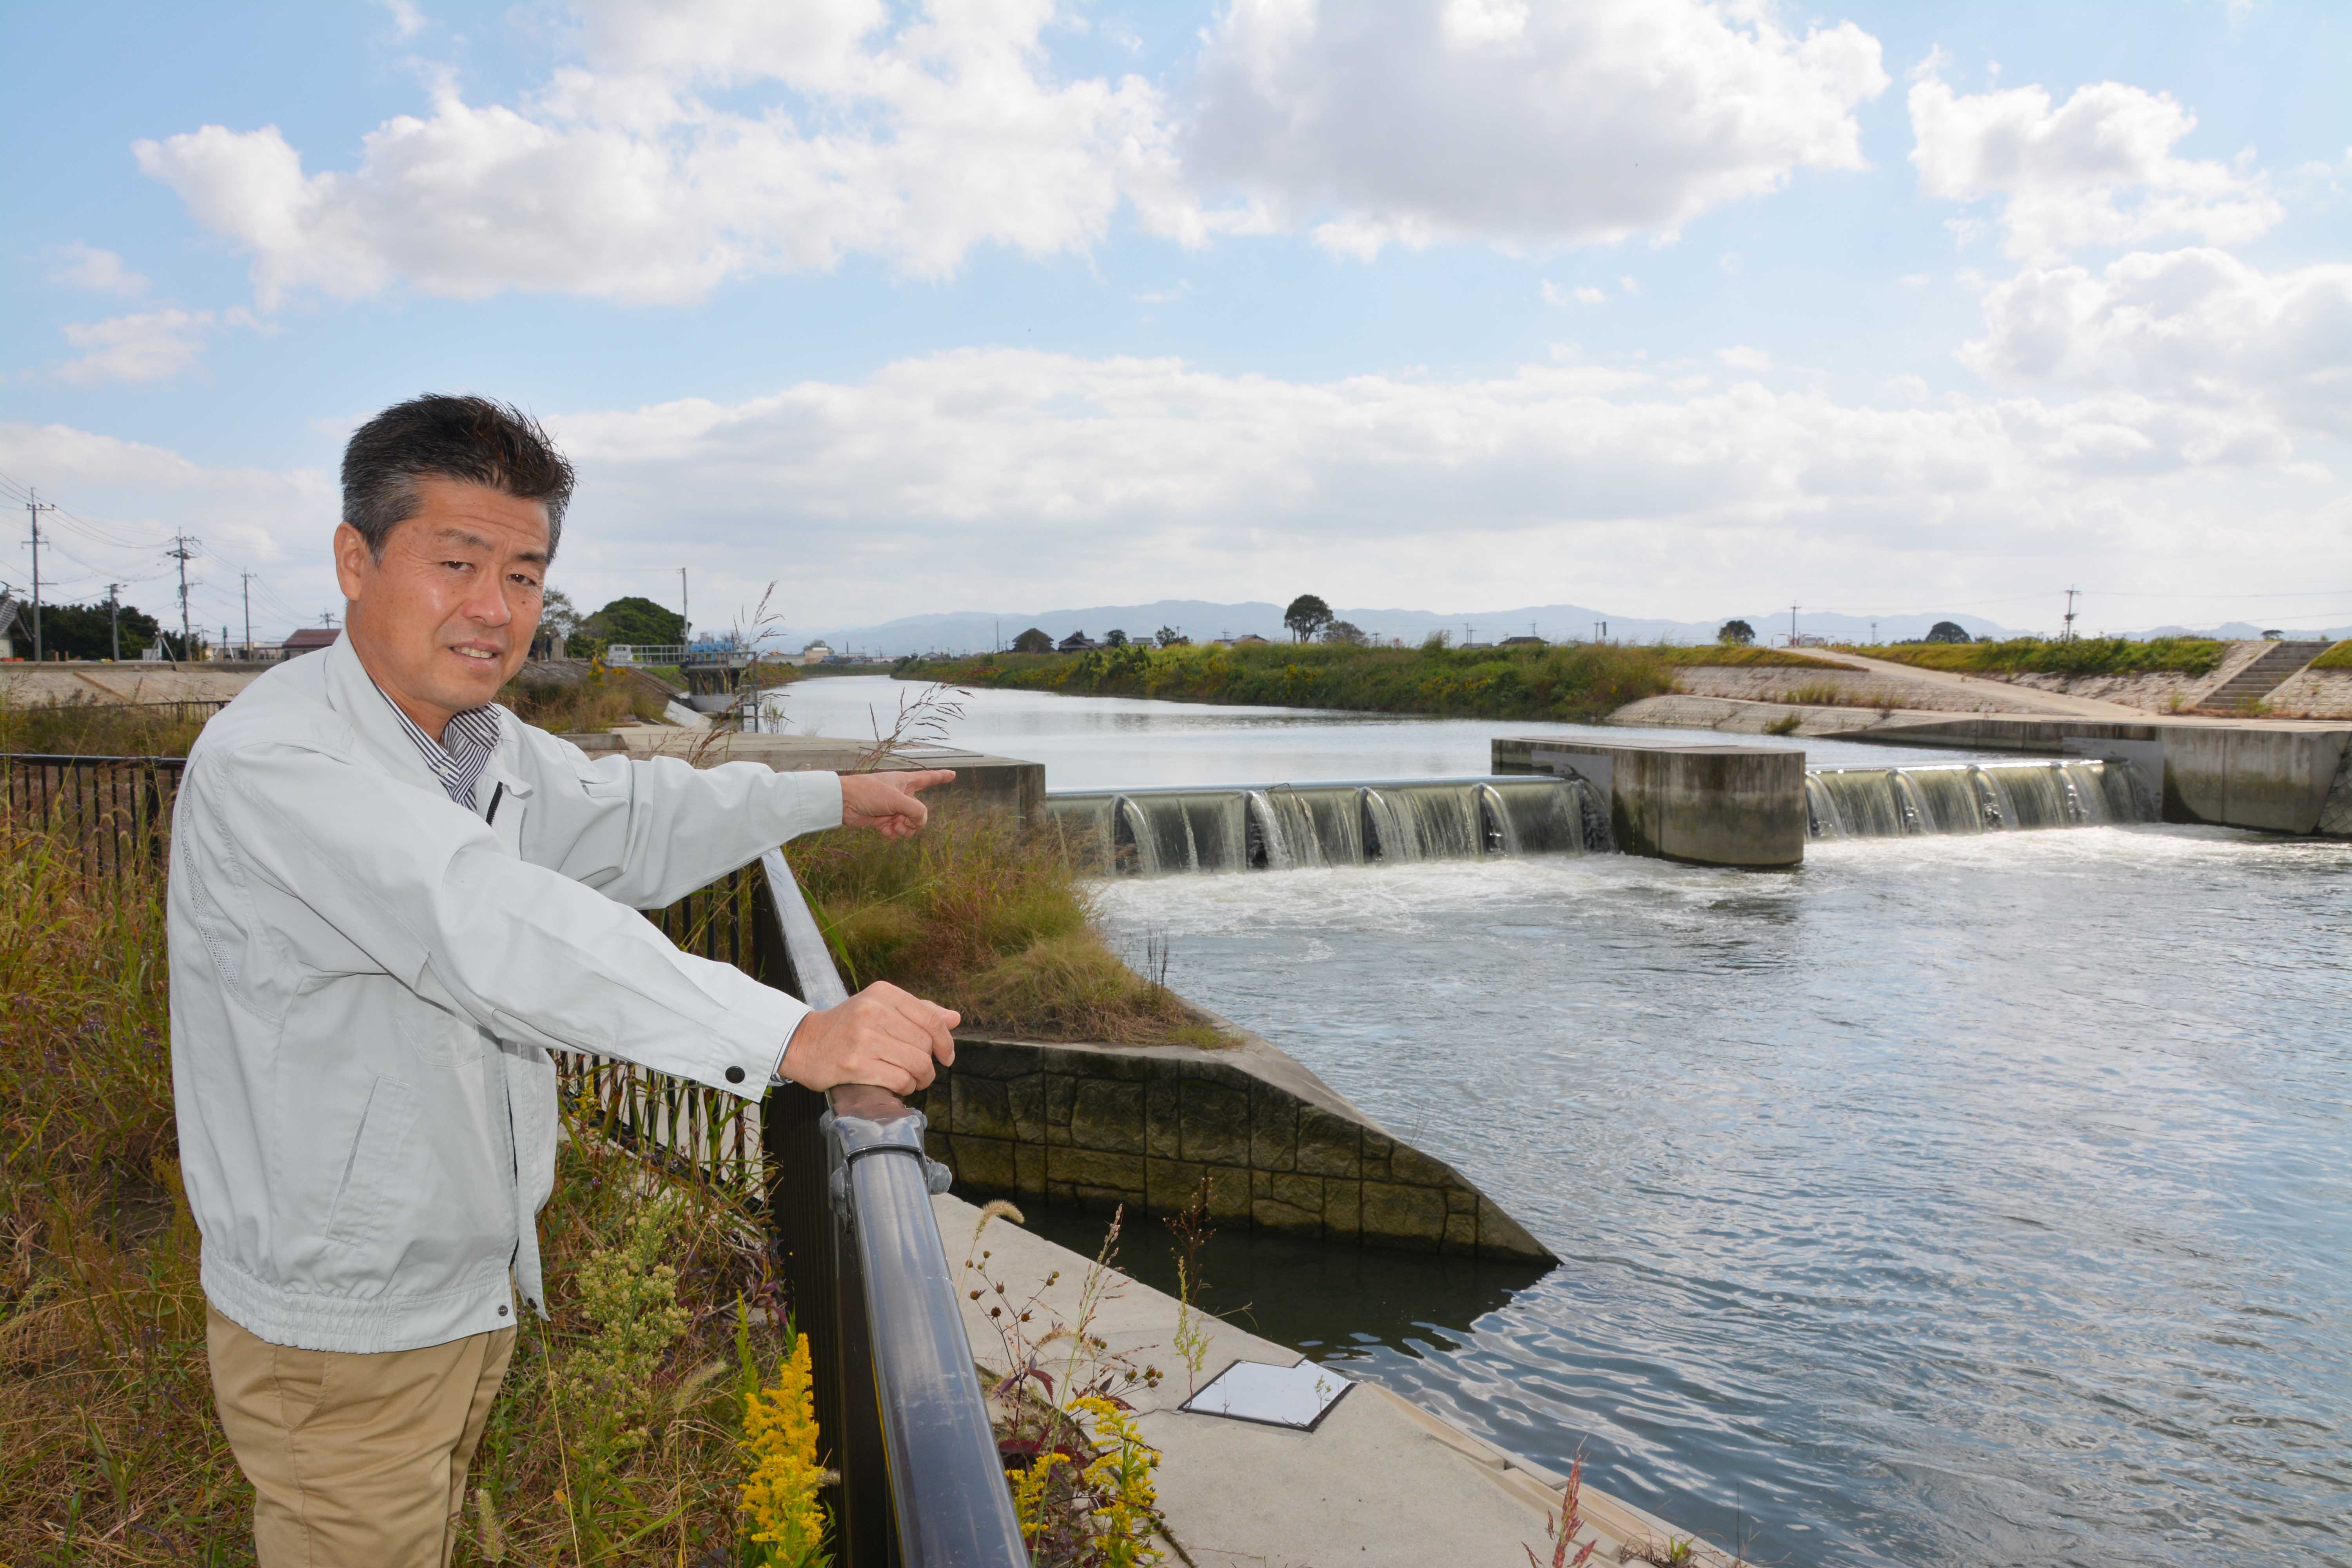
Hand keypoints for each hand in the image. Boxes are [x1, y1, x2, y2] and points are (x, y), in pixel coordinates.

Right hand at [781, 981, 959, 1093]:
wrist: (803, 1043)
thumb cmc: (847, 1026)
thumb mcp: (880, 1007)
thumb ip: (918, 1012)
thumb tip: (954, 1018)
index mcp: (882, 993)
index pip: (930, 1018)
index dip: (945, 1041)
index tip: (947, 1056)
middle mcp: (873, 1011)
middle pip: (925, 1043)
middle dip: (930, 1063)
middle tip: (922, 1071)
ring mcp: (863, 1038)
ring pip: (916, 1063)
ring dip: (920, 1078)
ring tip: (913, 1080)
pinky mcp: (855, 1064)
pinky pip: (899, 1080)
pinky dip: (905, 1087)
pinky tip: (898, 1085)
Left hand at [839, 769, 955, 838]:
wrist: (844, 802)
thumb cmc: (869, 793)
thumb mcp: (897, 800)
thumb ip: (916, 811)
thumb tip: (920, 822)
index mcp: (906, 782)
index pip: (928, 778)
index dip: (941, 776)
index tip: (953, 774)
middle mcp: (900, 794)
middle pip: (920, 811)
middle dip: (914, 820)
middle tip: (903, 820)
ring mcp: (892, 808)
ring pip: (909, 824)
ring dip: (904, 829)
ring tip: (894, 827)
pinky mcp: (882, 820)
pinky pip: (895, 831)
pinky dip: (892, 833)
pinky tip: (883, 830)